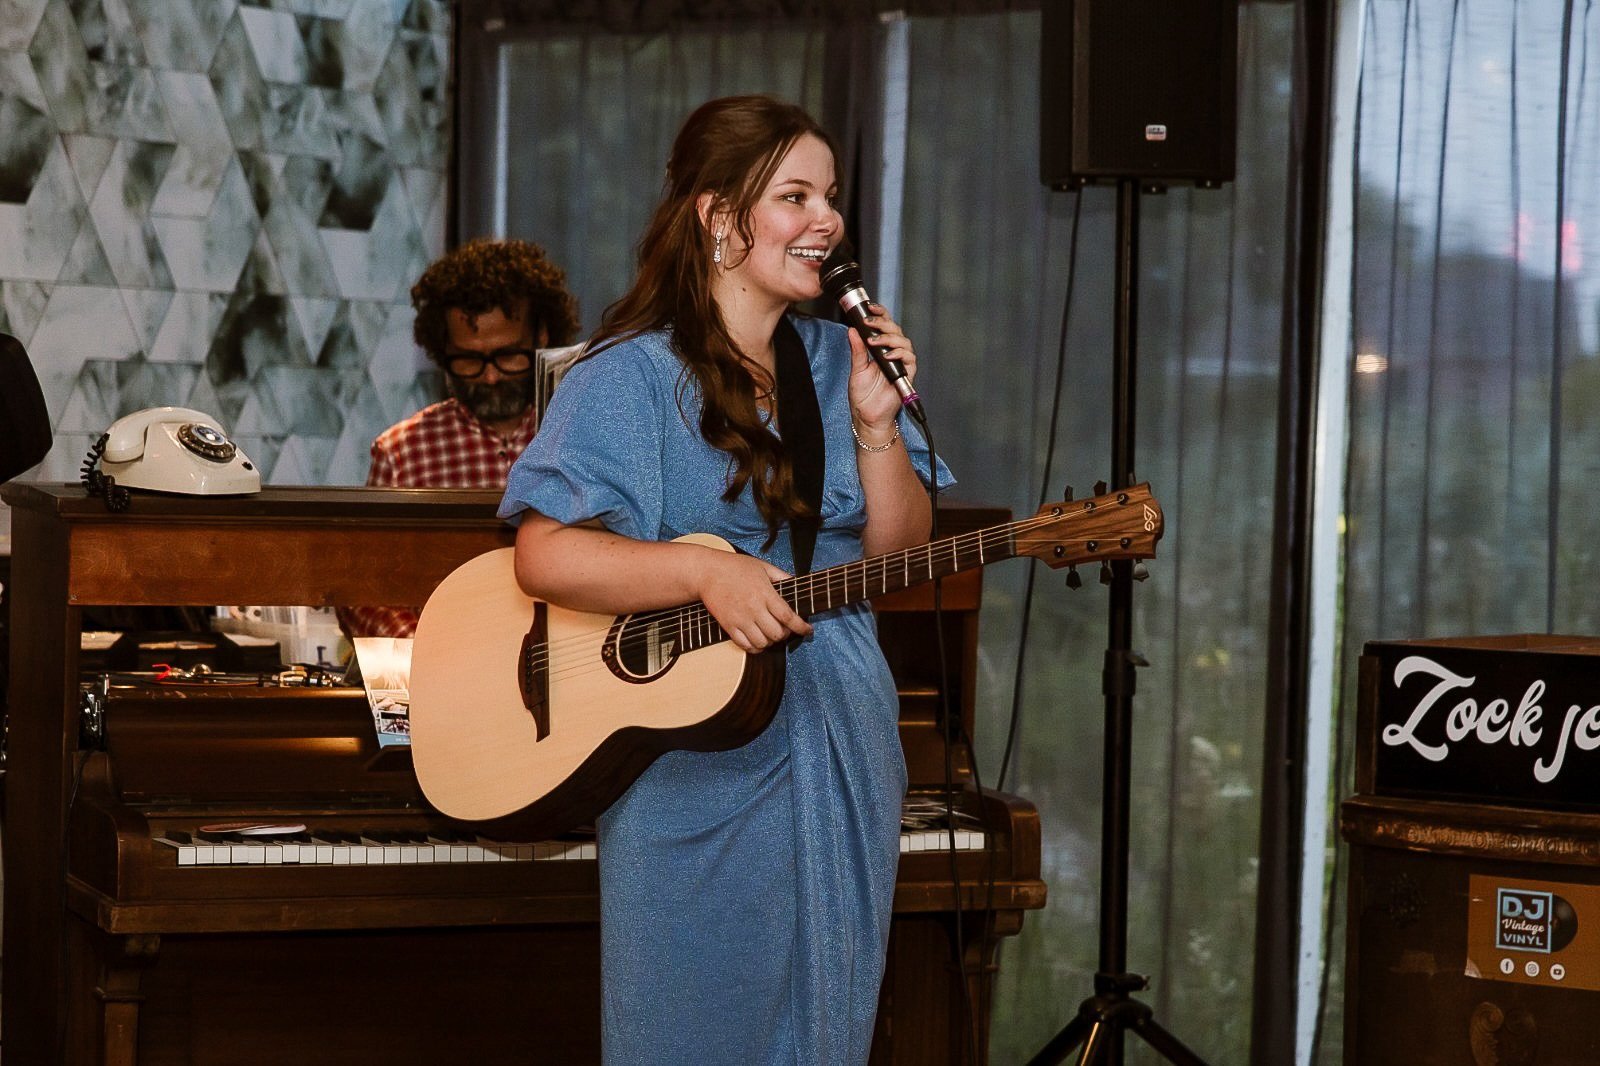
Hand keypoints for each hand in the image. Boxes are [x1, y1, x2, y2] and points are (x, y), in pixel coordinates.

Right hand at [693, 547, 812, 652]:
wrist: (707, 572)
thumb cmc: (734, 567)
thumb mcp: (762, 566)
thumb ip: (781, 576)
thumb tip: (797, 583)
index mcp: (765, 593)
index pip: (788, 616)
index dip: (801, 627)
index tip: (808, 630)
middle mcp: (754, 608)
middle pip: (777, 633)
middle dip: (785, 634)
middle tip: (785, 629)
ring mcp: (740, 619)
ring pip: (762, 642)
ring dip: (770, 642)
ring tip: (770, 634)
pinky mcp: (728, 625)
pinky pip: (745, 646)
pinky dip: (755, 647)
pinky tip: (758, 641)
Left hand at [847, 303, 916, 440]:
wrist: (867, 416)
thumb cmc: (863, 395)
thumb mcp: (856, 368)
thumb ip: (857, 350)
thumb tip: (852, 330)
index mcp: (881, 349)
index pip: (884, 326)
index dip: (880, 314)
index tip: (869, 307)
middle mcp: (892, 354)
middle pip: (895, 330)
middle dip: (883, 323)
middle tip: (869, 322)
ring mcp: (900, 363)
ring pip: (904, 342)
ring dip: (889, 338)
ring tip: (875, 341)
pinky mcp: (907, 374)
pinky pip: (909, 359)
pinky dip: (899, 354)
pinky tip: (888, 355)